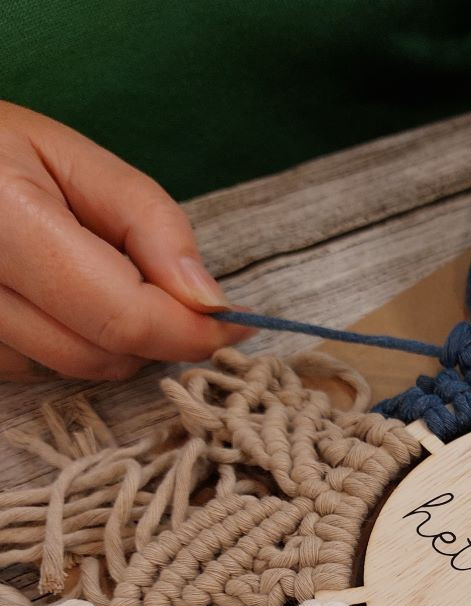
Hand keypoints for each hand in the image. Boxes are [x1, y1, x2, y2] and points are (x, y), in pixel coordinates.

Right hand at [0, 102, 248, 380]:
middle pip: (103, 354)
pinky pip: (36, 370)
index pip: (124, 317)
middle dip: (155, 332)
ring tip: (93, 273)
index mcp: (4, 220)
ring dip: (110, 338)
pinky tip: (56, 295)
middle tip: (164, 286)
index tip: (237, 325)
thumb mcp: (75, 159)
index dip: (192, 331)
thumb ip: (151, 226)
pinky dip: (68, 342)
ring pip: (73, 370)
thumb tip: (210, 302)